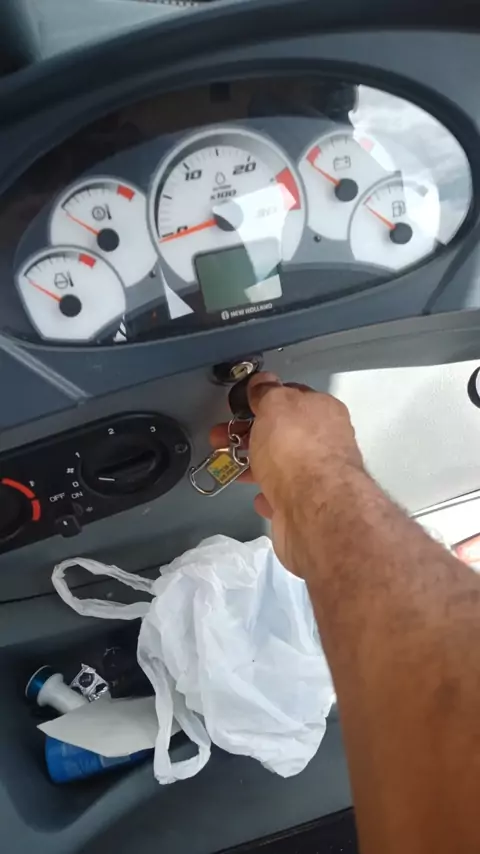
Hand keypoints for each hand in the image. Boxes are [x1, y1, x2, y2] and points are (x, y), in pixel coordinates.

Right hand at [210, 372, 364, 574]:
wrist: (313, 510)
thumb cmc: (295, 449)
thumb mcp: (276, 405)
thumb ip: (267, 392)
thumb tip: (263, 382)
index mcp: (323, 410)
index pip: (292, 397)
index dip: (264, 400)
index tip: (240, 407)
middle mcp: (326, 442)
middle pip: (283, 433)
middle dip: (249, 434)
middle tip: (221, 437)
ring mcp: (319, 477)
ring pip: (280, 464)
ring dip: (253, 464)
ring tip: (228, 467)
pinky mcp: (308, 508)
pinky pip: (283, 496)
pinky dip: (268, 494)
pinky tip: (258, 495)